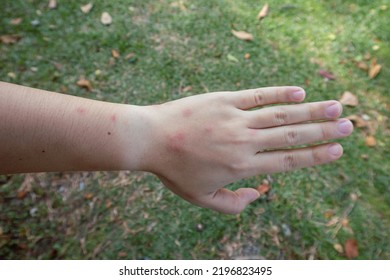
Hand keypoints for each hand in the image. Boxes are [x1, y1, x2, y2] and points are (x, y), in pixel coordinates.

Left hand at [141, 86, 352, 213]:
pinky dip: (279, 93)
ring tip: (335, 106)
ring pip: (280, 115)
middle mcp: (244, 142)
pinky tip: (299, 92)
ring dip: (310, 111)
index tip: (337, 151)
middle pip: (292, 136)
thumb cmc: (175, 171)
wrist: (150, 139)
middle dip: (323, 132)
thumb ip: (232, 205)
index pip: (288, 161)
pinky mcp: (223, 100)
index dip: (316, 156)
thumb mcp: (201, 199)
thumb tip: (258, 195)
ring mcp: (235, 118)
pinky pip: (256, 95)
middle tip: (349, 125)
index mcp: (241, 167)